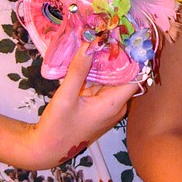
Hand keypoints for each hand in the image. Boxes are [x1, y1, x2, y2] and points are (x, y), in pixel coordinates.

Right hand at [23, 45, 137, 167]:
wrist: (46, 150)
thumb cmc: (57, 128)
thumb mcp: (66, 97)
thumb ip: (78, 70)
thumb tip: (91, 43)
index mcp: (114, 104)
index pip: (136, 76)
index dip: (134, 57)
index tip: (128, 36)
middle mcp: (116, 105)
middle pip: (125, 75)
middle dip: (118, 55)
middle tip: (109, 31)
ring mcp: (108, 106)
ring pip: (112, 79)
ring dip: (106, 62)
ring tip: (100, 38)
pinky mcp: (98, 106)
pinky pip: (102, 85)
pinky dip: (97, 72)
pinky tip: (89, 55)